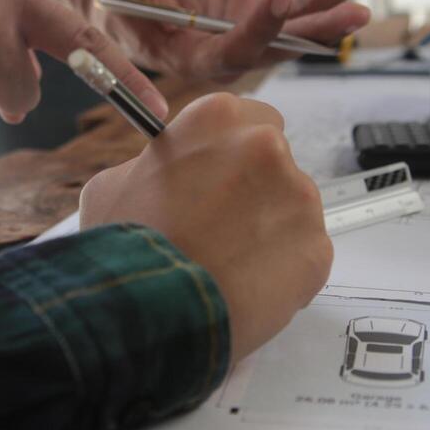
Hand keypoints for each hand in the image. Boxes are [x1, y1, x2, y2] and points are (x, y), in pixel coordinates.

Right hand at [79, 93, 330, 360]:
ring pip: (292, 208)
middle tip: (220, 225)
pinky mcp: (317, 248)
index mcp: (218, 118)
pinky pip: (304, 254)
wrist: (150, 311)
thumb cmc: (126, 247)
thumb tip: (166, 174)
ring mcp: (299, 198)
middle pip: (274, 162)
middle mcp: (267, 147)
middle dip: (253, 188)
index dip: (231, 152)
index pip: (247, 118)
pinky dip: (282, 270)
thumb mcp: (112, 185)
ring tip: (228, 264)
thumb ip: (155, 166)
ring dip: (269, 229)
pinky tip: (246, 286)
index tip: (218, 176)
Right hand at [91, 0, 378, 80]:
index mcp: (194, 56)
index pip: (233, 51)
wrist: (128, 10)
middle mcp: (233, 50)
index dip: (258, 29)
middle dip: (323, 24)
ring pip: (304, 11)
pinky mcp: (261, 4)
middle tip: (359, 10)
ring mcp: (252, 27)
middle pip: (286, 41)